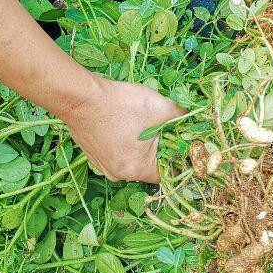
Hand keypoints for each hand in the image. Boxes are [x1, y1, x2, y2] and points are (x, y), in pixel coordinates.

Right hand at [63, 77, 183, 183]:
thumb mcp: (161, 107)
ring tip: (144, 125)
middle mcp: (119, 175)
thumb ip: (181, 117)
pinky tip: (127, 125)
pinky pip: (119, 154)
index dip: (178, 160)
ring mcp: (104, 167)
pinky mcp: (95, 157)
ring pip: (134, 160)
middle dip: (160, 149)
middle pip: (150, 168)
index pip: (167, 174)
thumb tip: (192, 119)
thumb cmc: (121, 105)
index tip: (183, 144)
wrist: (80, 98)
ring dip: (143, 146)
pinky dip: (126, 144)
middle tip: (165, 130)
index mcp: (137, 170)